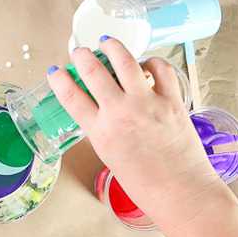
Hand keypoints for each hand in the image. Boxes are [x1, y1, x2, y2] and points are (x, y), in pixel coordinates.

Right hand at [46, 37, 221, 219]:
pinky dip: (151, 62)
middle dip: (81, 56)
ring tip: (107, 42)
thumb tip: (102, 110)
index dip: (59, 80)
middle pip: (93, 71)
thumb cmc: (147, 186)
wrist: (181, 194)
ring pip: (125, 61)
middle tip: (79, 52)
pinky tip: (146, 64)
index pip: (70, 96)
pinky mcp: (172, 101)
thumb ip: (103, 130)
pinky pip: (161, 69)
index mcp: (100, 132)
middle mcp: (121, 113)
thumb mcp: (110, 157)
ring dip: (112, 47)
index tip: (56, 72)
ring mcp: (147, 104)